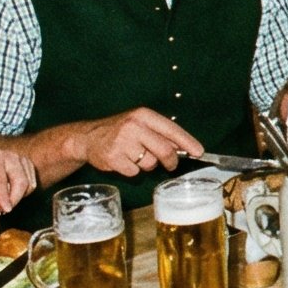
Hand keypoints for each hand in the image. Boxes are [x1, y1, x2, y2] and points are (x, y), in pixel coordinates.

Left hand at [0, 148, 37, 214]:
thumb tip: (2, 206)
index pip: (0, 179)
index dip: (3, 196)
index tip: (6, 209)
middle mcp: (12, 155)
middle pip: (21, 182)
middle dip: (14, 199)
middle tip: (4, 210)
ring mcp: (23, 159)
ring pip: (29, 185)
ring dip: (18, 197)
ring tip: (4, 198)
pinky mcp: (30, 166)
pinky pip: (32, 185)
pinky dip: (23, 193)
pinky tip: (12, 191)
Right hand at [71, 108, 200, 177]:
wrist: (88, 137)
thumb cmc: (121, 131)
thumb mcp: (140, 124)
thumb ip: (161, 134)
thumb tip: (186, 149)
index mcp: (143, 115)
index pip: (172, 129)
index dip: (188, 142)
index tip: (199, 152)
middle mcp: (133, 126)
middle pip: (165, 150)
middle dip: (171, 161)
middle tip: (171, 165)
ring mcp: (122, 142)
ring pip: (150, 163)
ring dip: (147, 164)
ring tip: (135, 156)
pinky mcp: (113, 158)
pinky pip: (134, 172)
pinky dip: (132, 170)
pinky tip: (123, 161)